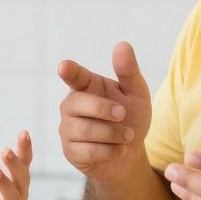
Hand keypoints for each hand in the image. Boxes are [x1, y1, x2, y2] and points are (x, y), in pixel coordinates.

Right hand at [56, 41, 151, 183]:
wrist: (130, 154)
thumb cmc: (131, 118)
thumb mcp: (137, 94)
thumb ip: (128, 71)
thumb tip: (122, 45)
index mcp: (85, 86)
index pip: (74, 76)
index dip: (69, 71)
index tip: (63, 67)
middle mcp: (71, 105)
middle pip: (78, 103)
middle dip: (104, 109)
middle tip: (123, 114)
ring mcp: (67, 129)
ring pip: (85, 130)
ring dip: (113, 134)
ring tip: (128, 135)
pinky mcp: (70, 151)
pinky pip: (88, 151)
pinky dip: (111, 151)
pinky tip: (119, 149)